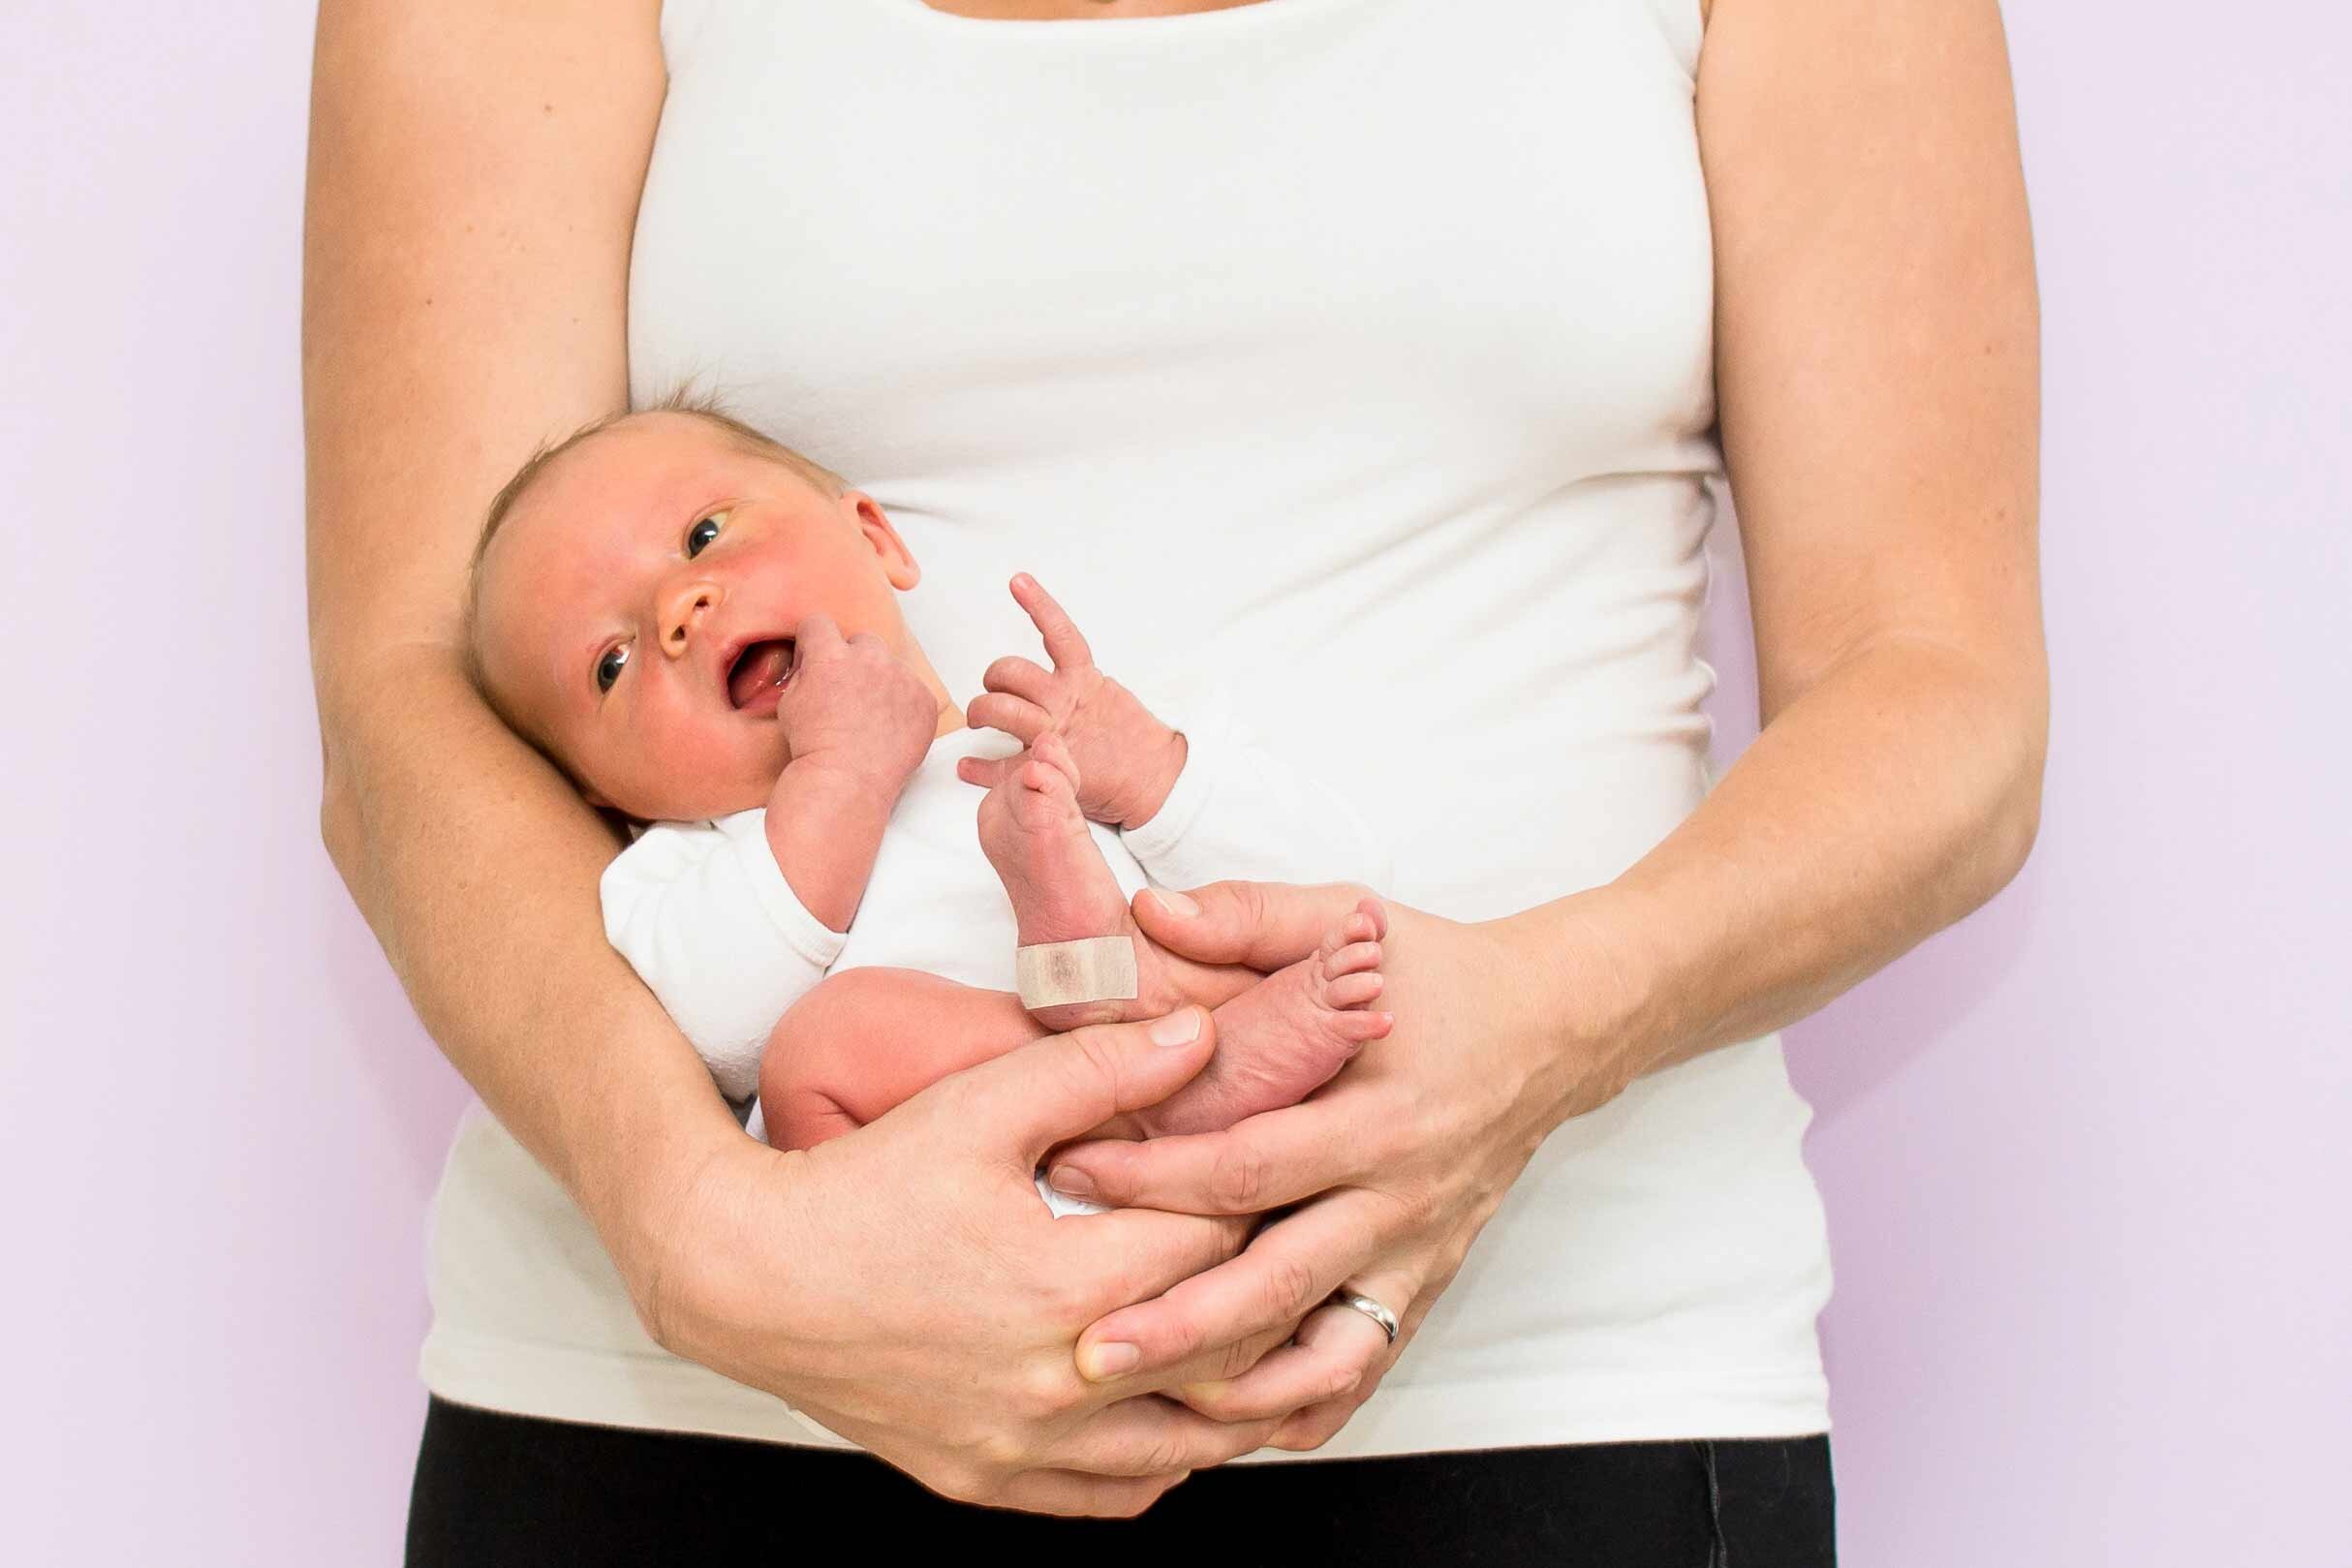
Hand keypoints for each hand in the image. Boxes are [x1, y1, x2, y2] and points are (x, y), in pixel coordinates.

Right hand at [629, 1005, 1327, 1515]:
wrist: (744, 1278)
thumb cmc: (857, 1188)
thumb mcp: (978, 1108)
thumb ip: (1098, 1070)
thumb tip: (1198, 1037)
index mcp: (1066, 1287)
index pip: (1215, 1246)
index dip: (1258, 1199)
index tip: (1282, 1169)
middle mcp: (1058, 1386)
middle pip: (1223, 1352)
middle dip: (1276, 1296)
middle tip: (1307, 1250)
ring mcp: (1024, 1448)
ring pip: (1188, 1445)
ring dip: (1242, 1396)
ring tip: (1280, 1344)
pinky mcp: (988, 1481)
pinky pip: (1115, 1494)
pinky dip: (1165, 1457)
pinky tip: (1180, 1411)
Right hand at [774, 613, 938, 793]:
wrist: (846, 781)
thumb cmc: (815, 748)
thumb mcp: (789, 703)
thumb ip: (803, 672)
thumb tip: (812, 661)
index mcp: (831, 656)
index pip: (819, 623)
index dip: (813, 641)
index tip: (815, 655)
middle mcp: (869, 659)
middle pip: (861, 640)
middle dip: (852, 659)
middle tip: (846, 692)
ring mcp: (901, 678)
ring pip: (890, 665)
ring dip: (880, 680)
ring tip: (869, 714)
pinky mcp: (924, 699)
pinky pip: (913, 690)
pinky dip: (904, 704)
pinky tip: (888, 728)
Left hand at [956, 575, 1186, 829]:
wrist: (1152, 778)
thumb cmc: (1129, 740)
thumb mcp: (1106, 696)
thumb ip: (1077, 682)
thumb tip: (1051, 672)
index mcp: (1083, 681)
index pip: (1060, 633)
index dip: (1038, 604)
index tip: (1018, 581)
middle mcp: (1066, 702)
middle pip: (1012, 673)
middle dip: (994, 678)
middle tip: (993, 690)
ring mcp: (1055, 733)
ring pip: (1002, 710)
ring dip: (982, 711)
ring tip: (980, 719)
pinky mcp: (1047, 765)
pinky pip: (1003, 765)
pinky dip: (979, 767)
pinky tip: (966, 766)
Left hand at [1040, 880, 1650, 1450]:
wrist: (1555, 1028)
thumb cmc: (1442, 975)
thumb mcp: (1354, 920)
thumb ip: (1250, 916)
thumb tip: (1149, 911)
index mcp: (1377, 1114)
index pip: (1250, 1165)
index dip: (1155, 1178)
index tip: (1070, 1174)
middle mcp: (1400, 1197)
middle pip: (1279, 1283)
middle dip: (1179, 1325)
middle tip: (1084, 1352)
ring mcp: (1417, 1253)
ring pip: (1324, 1353)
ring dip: (1236, 1390)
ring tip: (1145, 1414)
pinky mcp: (1426, 1284)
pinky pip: (1362, 1369)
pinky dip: (1298, 1406)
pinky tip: (1223, 1420)